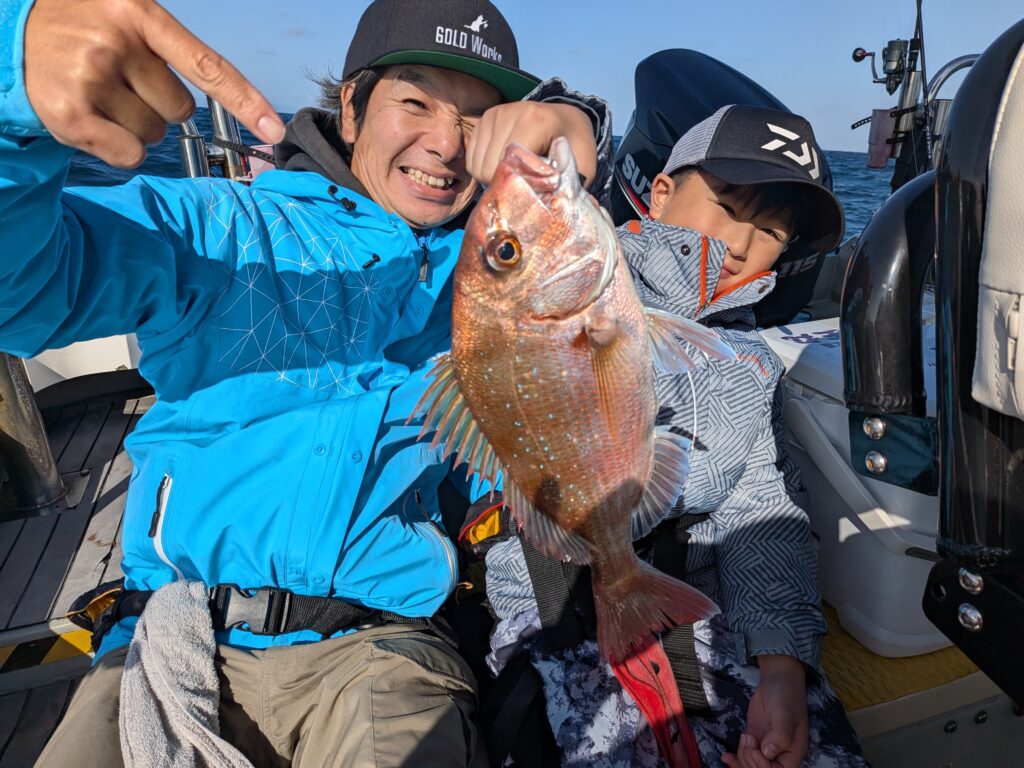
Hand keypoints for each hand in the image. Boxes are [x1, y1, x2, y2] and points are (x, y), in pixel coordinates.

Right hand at [24, 0, 284, 167]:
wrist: (11, 34)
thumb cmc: (84, 30)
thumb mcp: (124, 17)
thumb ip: (167, 50)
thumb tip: (222, 99)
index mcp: (138, 13)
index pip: (206, 65)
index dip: (245, 101)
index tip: (274, 130)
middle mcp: (115, 42)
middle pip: (180, 110)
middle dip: (157, 104)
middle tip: (120, 81)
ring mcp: (90, 77)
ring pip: (154, 134)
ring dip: (134, 124)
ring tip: (99, 94)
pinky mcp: (69, 114)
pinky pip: (129, 155)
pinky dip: (118, 148)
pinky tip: (91, 120)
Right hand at [466, 101, 595, 187]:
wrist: (567, 120)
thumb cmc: (575, 147)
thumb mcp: (583, 168)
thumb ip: (566, 185)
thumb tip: (543, 207)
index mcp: (536, 120)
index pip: (507, 163)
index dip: (515, 186)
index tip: (533, 191)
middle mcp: (511, 112)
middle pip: (488, 167)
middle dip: (503, 185)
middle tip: (524, 186)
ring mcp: (494, 114)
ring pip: (476, 166)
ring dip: (492, 179)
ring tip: (516, 176)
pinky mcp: (484, 120)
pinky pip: (471, 159)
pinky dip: (483, 170)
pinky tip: (503, 167)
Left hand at [722, 655, 807, 767]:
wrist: (777, 680)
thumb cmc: (786, 695)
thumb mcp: (784, 713)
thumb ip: (780, 734)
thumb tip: (768, 753)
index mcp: (793, 753)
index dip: (763, 766)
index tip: (756, 747)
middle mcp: (780, 755)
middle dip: (750, 760)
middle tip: (748, 738)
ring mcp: (765, 749)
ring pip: (750, 766)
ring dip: (742, 757)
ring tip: (744, 737)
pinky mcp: (754, 741)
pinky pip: (744, 757)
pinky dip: (734, 760)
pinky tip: (726, 757)